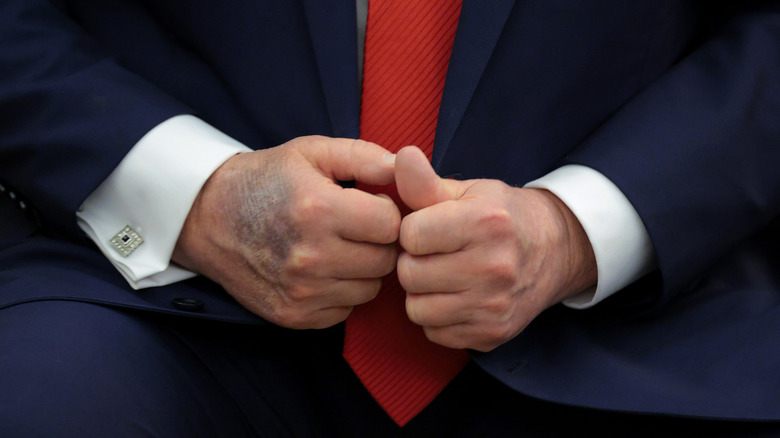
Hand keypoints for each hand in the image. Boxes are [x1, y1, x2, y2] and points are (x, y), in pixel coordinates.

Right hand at [173, 136, 400, 328]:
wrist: (208, 218)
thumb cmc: (266, 180)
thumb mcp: (311, 152)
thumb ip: (364, 156)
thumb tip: (406, 169)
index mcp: (317, 209)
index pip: (391, 226)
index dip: (387, 213)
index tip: (370, 207)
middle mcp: (310, 257)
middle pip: (385, 261)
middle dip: (380, 243)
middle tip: (358, 228)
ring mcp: (301, 292)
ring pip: (370, 289)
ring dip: (363, 270)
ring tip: (340, 248)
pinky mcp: (293, 316)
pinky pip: (346, 311)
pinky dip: (342, 292)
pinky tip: (323, 270)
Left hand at [395, 146, 595, 350]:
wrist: (555, 251)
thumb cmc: (502, 216)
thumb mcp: (469, 192)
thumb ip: (426, 182)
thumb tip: (402, 156)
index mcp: (486, 222)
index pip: (410, 236)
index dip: (413, 230)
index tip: (430, 228)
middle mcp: (494, 267)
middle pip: (410, 275)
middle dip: (414, 262)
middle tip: (436, 254)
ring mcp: (494, 306)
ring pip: (417, 309)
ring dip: (422, 293)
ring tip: (444, 276)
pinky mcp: (492, 334)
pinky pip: (435, 333)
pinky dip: (438, 318)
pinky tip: (457, 298)